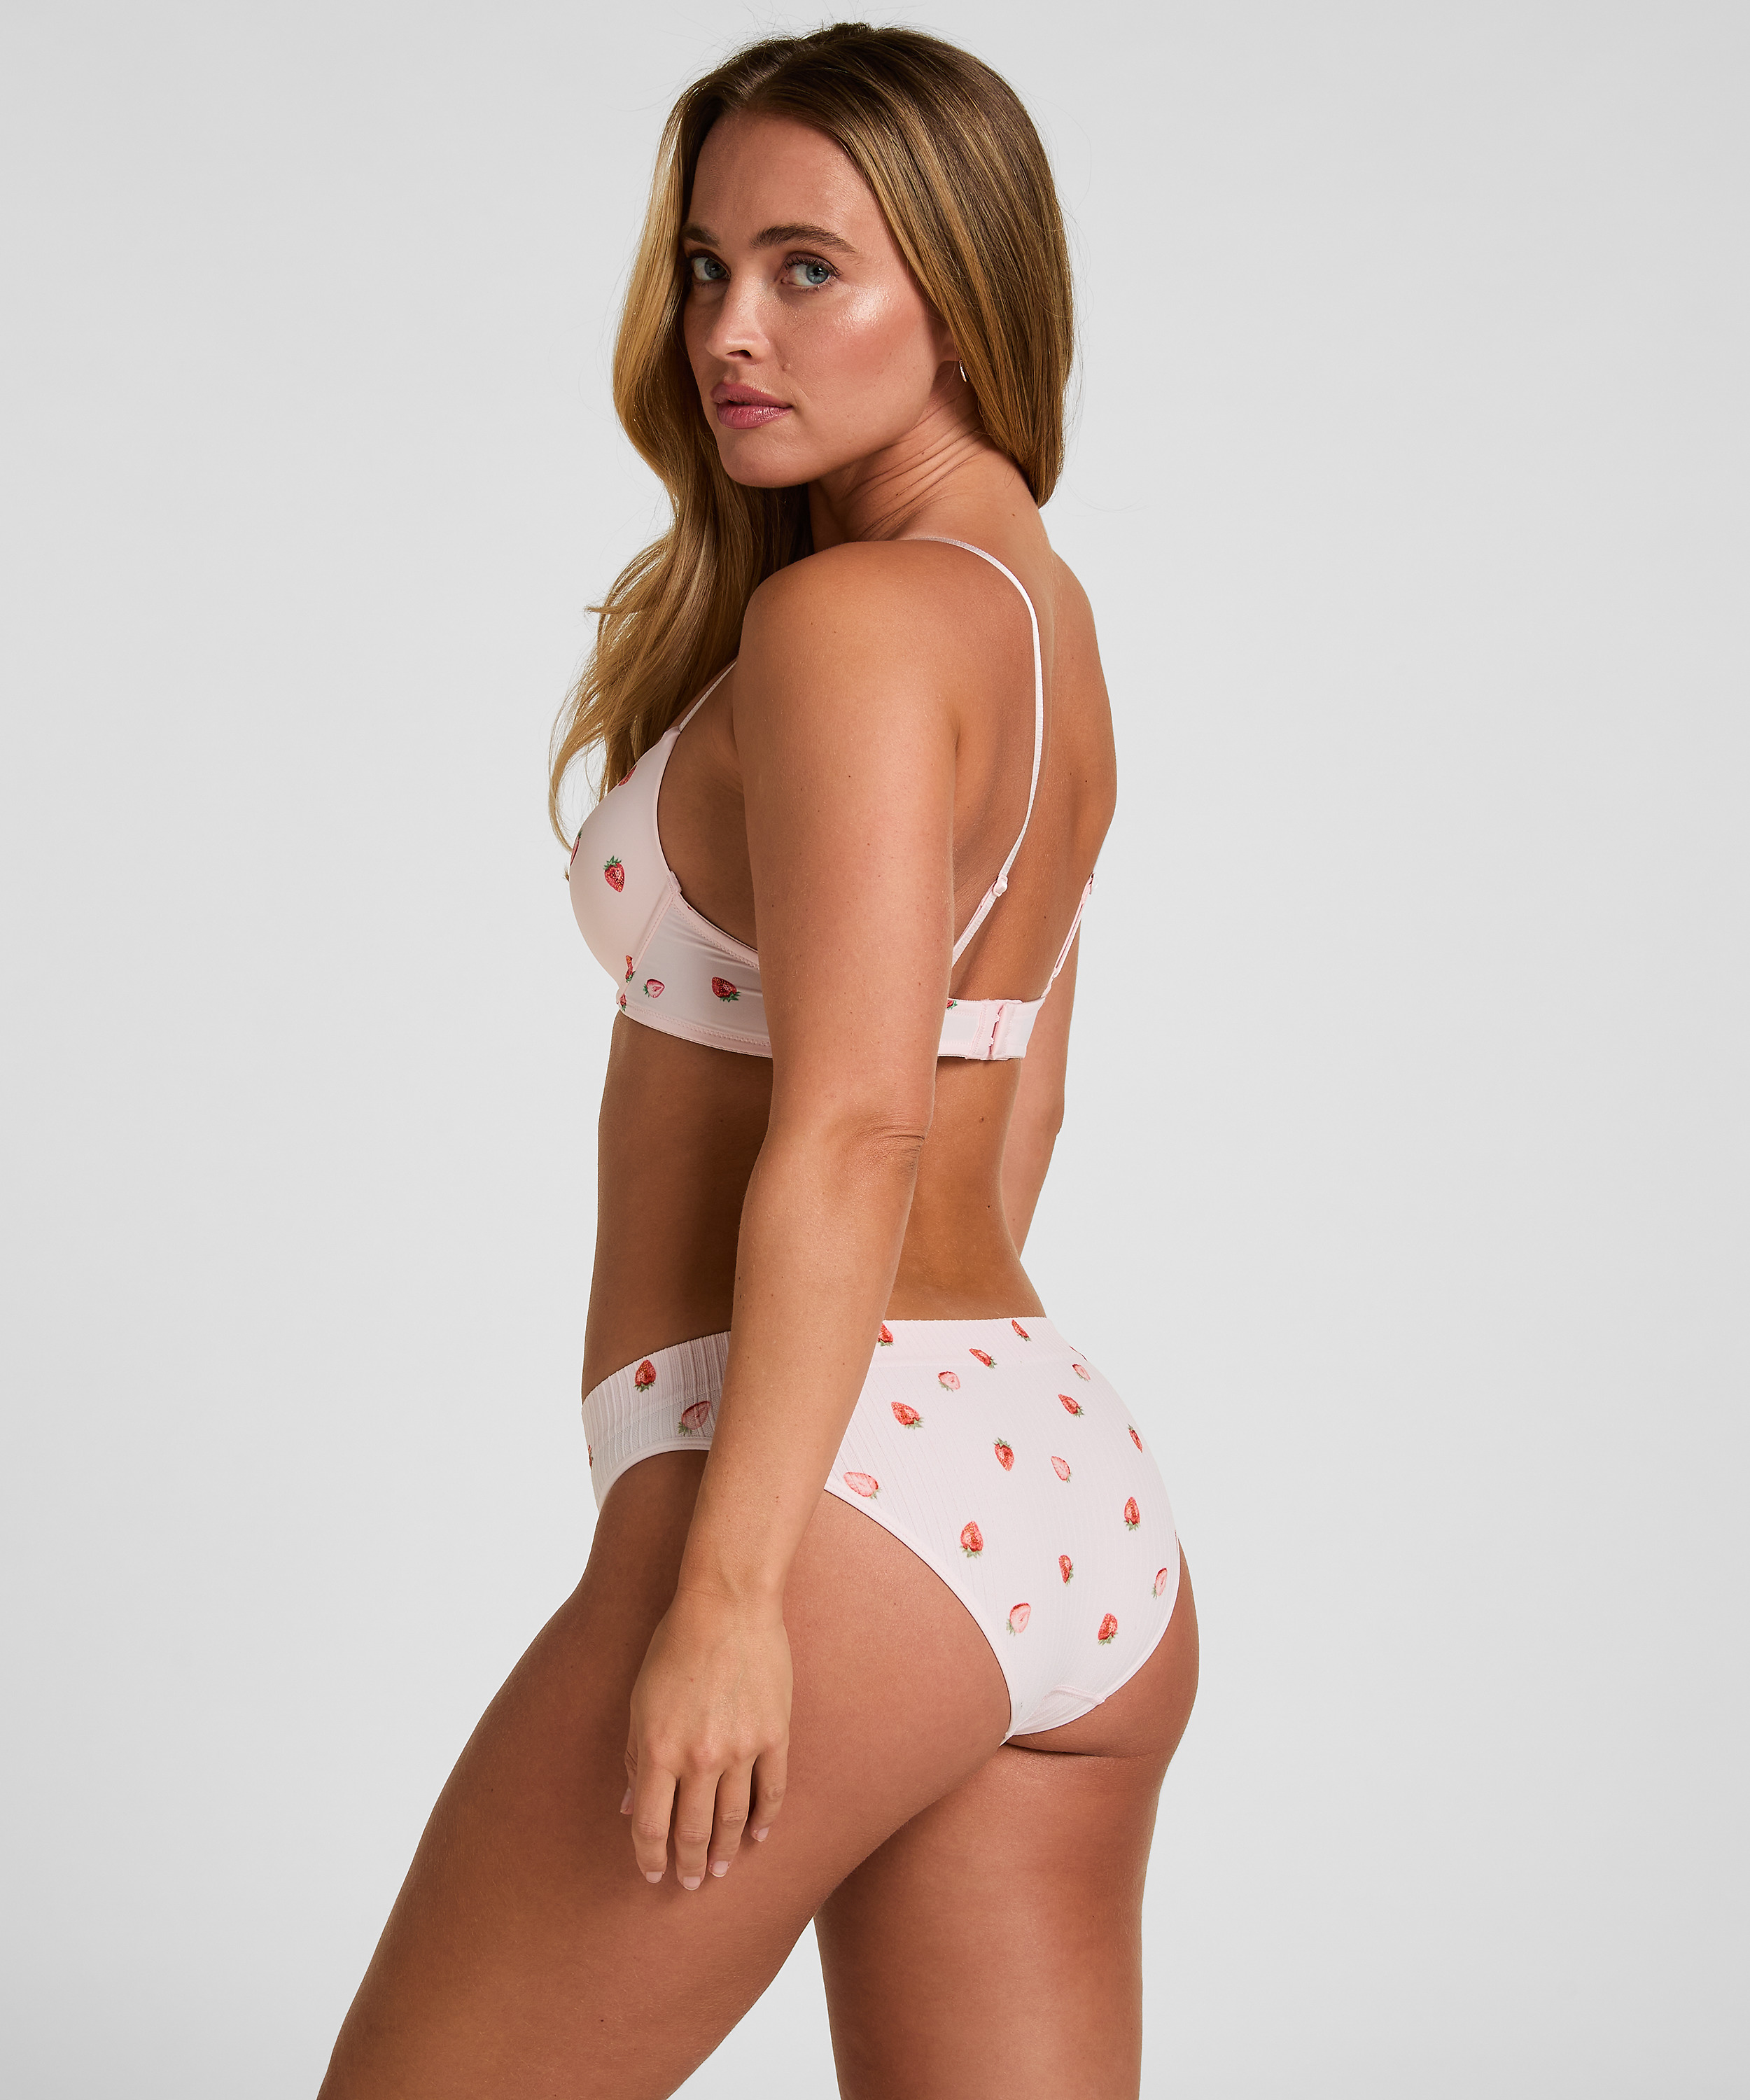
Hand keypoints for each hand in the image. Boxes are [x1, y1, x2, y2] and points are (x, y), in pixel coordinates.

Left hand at [622, 1587, 791, 1889]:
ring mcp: (742, 1747)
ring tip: (720, 1869)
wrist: (727, 1604)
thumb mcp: (640, 1701)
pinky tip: (760, 1835)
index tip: (652, 1874)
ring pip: (734, 1817)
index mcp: (659, 1749)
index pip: (652, 1825)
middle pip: (693, 1830)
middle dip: (688, 1863)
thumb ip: (636, 1757)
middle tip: (689, 1882)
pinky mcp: (774, 1733)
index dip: (650, 1857)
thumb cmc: (674, 1646)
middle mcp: (700, 1757)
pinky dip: (766, 1818)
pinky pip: (773, 1789)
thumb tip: (632, 1806)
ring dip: (726, 1849)